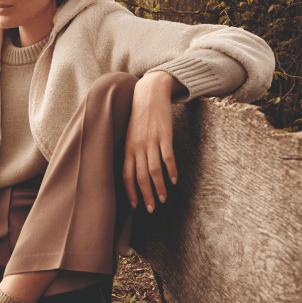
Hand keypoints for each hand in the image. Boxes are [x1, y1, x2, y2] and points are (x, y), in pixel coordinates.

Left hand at [123, 71, 180, 212]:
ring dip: (159, 187)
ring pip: (154, 171)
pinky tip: (174, 180)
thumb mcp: (130, 136)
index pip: (126, 176)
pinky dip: (171, 171)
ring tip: (164, 198)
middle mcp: (137, 148)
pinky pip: (167, 158)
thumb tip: (134, 172)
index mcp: (127, 149)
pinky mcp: (164, 135)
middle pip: (140, 177)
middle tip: (152, 209)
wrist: (149, 93)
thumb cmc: (139, 117)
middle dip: (146, 195)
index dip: (130, 192)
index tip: (136, 206)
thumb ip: (131, 153)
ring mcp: (151, 142)